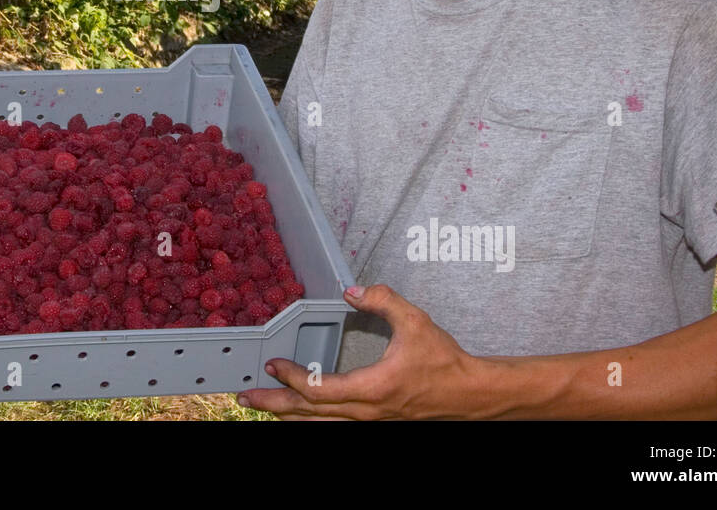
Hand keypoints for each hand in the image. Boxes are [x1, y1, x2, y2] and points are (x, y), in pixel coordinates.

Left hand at [236, 283, 494, 419]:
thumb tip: (352, 290)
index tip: (273, 363)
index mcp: (372, 389)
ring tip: (265, 408)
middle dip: (275, 405)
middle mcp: (367, 412)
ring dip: (290, 417)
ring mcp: (372, 421)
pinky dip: (313, 420)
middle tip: (246, 397)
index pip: (318, 390)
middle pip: (310, 415)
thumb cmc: (444, 361)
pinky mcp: (377, 421)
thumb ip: (383, 300)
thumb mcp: (415, 321)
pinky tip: (301, 415)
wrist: (470, 394)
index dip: (291, 378)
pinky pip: (336, 426)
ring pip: (321, 426)